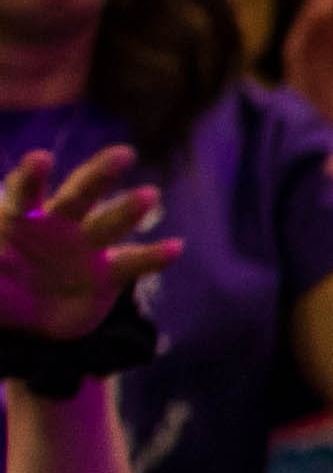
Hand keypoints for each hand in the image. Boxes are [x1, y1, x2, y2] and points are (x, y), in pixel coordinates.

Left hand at [0, 146, 173, 344]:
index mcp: (23, 216)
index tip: (42, 159)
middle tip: (124, 154)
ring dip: (130, 210)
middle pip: (80, 194)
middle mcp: (60, 223)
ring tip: (150, 195)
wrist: (28, 318)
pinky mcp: (109, 273)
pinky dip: (155, 256)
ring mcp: (88, 246)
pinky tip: (175, 248)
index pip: (26, 190)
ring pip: (110, 224)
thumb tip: (1, 257)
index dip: (33, 175)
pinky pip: (133, 262)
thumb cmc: (1, 286)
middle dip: (100, 174)